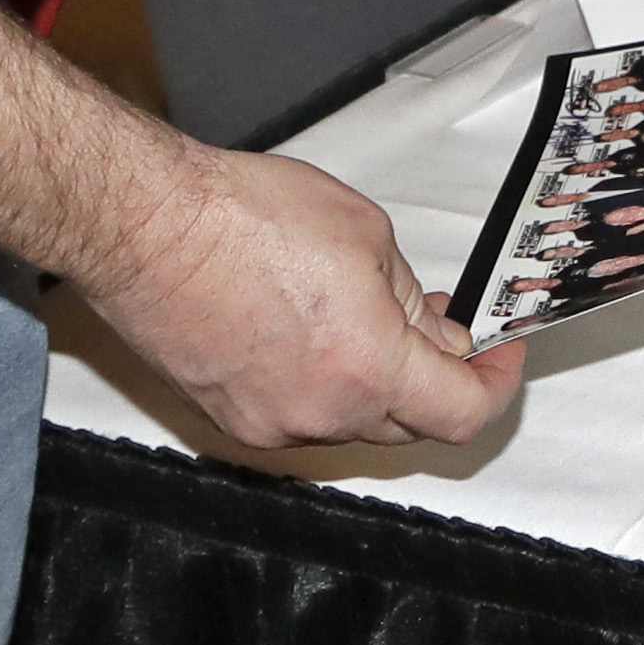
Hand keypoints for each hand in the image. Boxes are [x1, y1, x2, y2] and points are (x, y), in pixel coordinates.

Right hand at [79, 149, 519, 450]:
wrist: (144, 229)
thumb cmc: (240, 219)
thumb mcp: (366, 234)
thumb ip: (413, 300)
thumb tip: (438, 335)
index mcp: (369, 369)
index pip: (462, 414)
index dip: (495, 385)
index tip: (499, 357)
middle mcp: (321, 414)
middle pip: (409, 425)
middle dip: (435, 379)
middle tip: (439, 327)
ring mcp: (270, 425)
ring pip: (351, 421)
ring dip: (375, 381)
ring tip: (365, 313)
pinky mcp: (230, 421)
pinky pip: (300, 415)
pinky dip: (323, 385)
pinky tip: (312, 332)